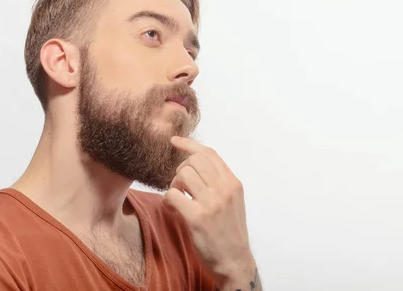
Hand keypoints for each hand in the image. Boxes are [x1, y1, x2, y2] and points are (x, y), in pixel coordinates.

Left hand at [163, 136, 256, 285]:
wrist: (234, 261)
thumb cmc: (230, 232)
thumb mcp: (233, 201)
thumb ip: (219, 182)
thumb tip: (197, 164)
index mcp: (233, 183)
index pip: (209, 154)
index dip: (189, 144)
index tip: (175, 141)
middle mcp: (224, 189)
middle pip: (194, 160)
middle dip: (181, 168)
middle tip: (181, 185)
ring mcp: (212, 203)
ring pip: (183, 174)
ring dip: (174, 184)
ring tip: (178, 197)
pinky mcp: (197, 218)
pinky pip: (173, 195)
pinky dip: (168, 200)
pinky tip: (173, 208)